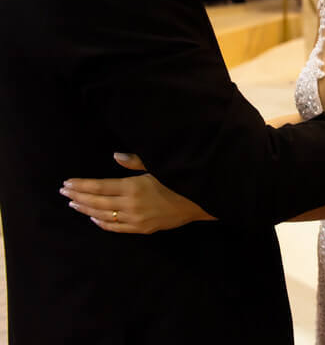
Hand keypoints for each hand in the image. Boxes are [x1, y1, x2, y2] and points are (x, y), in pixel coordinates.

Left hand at [60, 153, 214, 233]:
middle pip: (97, 202)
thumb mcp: (160, 166)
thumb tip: (115, 156)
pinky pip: (116, 228)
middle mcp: (131, 205)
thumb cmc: (180, 179)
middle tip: (64, 193)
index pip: (99, 187)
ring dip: (86, 210)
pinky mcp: (142, 229)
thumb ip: (136, 162)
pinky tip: (93, 218)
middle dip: (78, 197)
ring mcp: (135, 220)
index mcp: (133, 187)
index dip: (81, 186)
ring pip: (103, 216)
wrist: (200, 201)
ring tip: (73, 204)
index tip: (66, 183)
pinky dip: (102, 224)